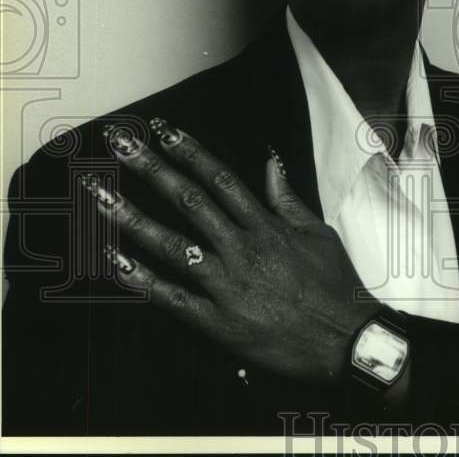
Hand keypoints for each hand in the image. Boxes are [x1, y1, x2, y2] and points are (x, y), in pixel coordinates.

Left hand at [89, 119, 379, 385]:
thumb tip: (270, 161)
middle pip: (189, 201)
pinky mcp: (216, 321)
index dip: (190, 152)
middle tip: (121, 146)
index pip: (221, 179)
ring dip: (132, 217)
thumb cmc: (335, 286)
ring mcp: (226, 285)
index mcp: (266, 227)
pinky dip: (140, 278)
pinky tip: (112, 258)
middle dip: (152, 169)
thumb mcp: (318, 233)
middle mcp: (242, 249)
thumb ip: (287, 198)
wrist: (345, 339)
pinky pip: (170, 296)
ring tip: (100, 194)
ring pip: (171, 244)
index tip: (164, 132)